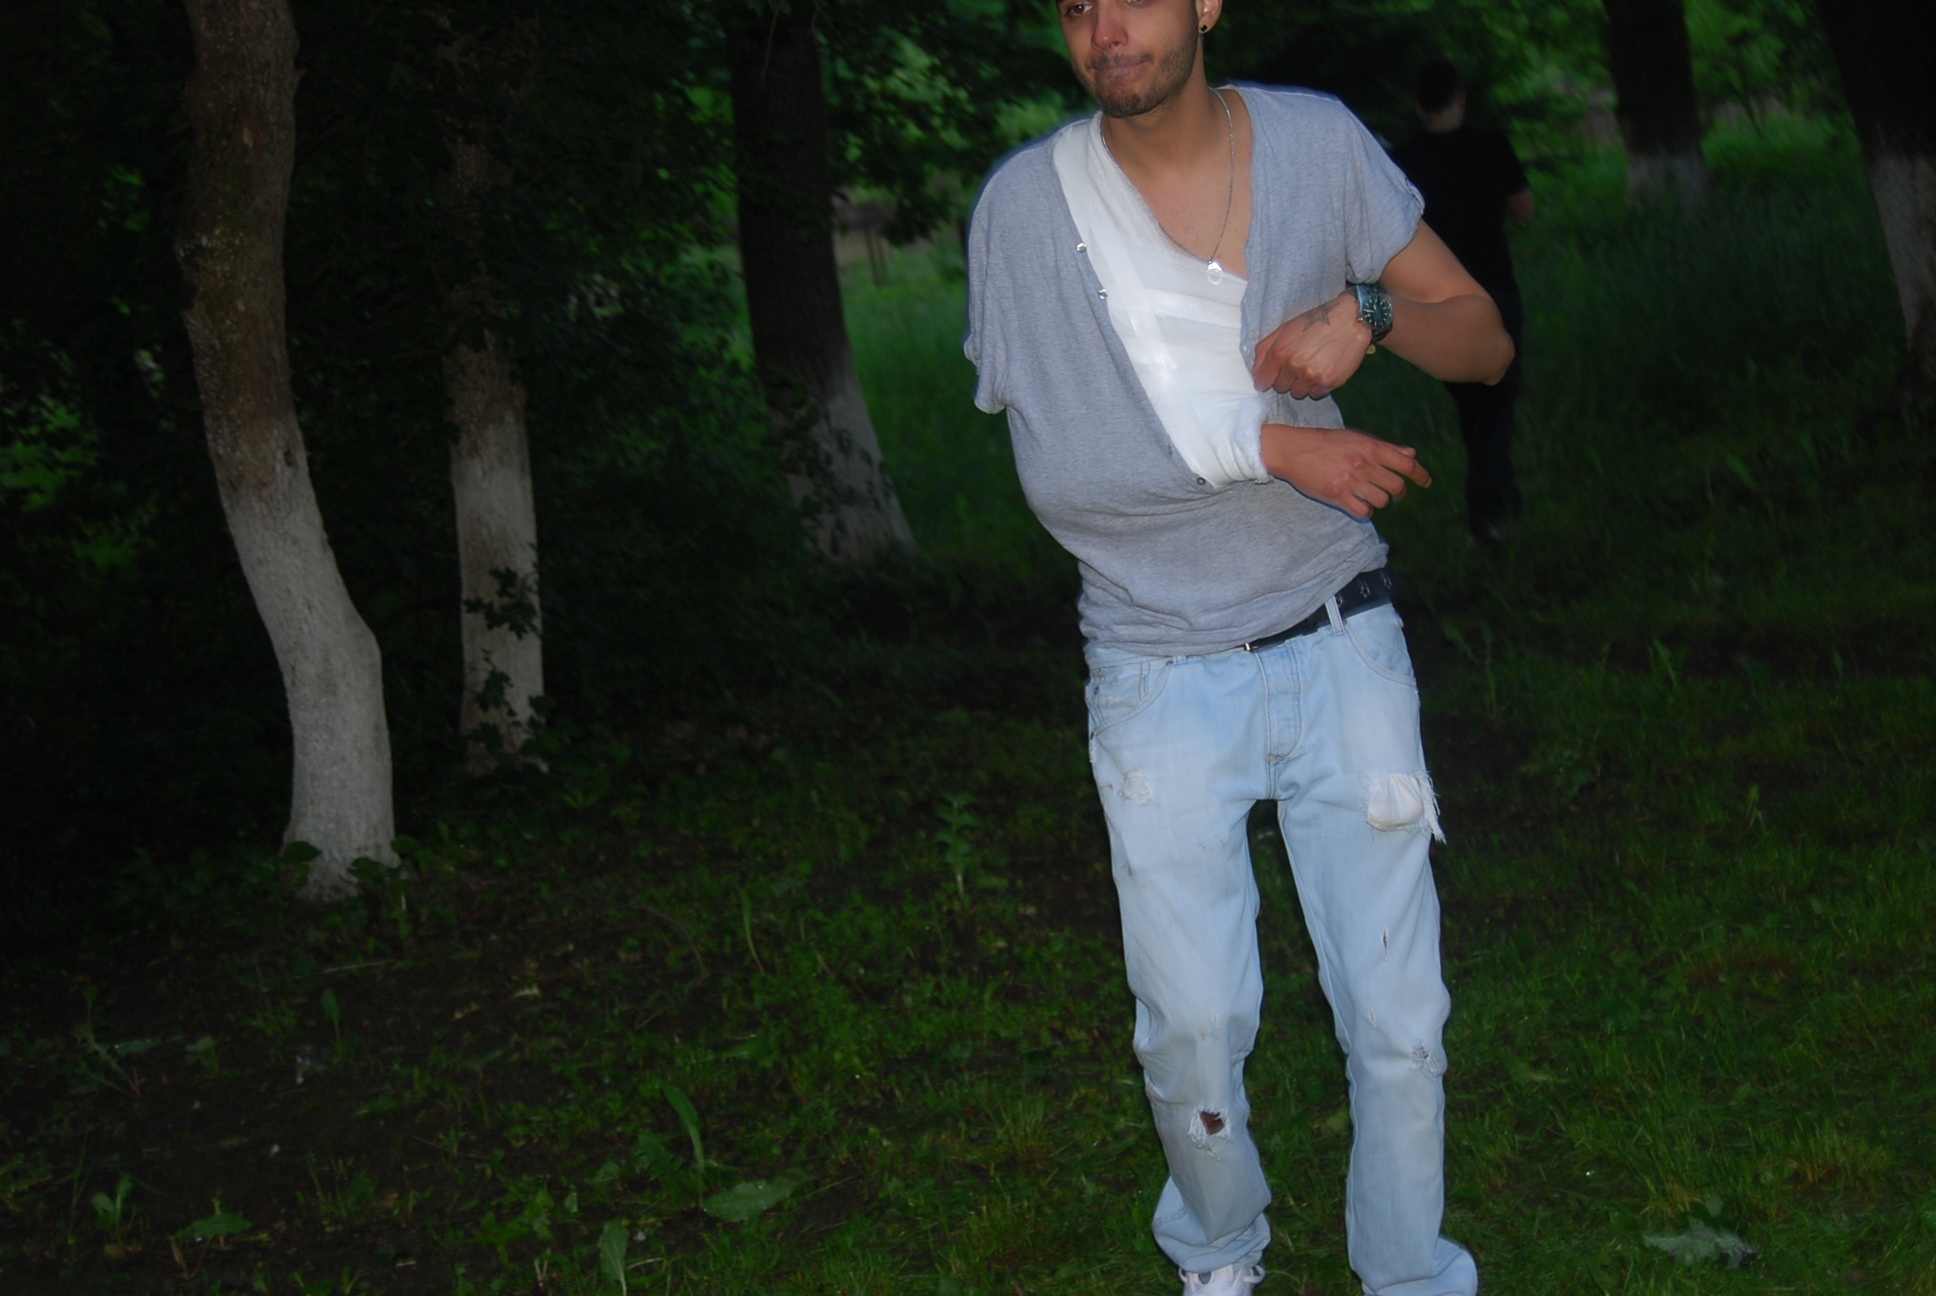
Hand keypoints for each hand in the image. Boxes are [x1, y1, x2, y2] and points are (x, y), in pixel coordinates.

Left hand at [1250, 291, 1371, 399]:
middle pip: (1280, 388)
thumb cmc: (1315, 322)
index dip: (1267, 380)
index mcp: (1279, 352)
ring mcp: (1310, 376)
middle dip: (1287, 379)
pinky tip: (1323, 371)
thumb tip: (1256, 372)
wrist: (1349, 320)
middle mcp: (1293, 366)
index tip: (1273, 377)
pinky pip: (1315, 394)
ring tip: (1312, 367)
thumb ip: (1265, 349)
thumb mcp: (1284, 329)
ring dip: (1302, 384)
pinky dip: (1317, 386)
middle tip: (1299, 365)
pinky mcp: (1327, 383)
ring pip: (1297, 393)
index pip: (1262, 382)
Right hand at [1259, 424, 1429, 518]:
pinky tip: (1359, 505)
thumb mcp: (1357, 439)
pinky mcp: (1337, 495)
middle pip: (1397, 486)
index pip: (1406, 464)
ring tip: (1370, 496)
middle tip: (1394, 494)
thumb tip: (1411, 454)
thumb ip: (1385, 448)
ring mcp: (1351, 480)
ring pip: (1382, 501)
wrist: (1293, 450)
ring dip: (1380, 502)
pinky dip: (1365, 511)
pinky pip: (1363, 511)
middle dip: (1399, 493)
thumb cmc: (1326, 443)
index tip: (1426, 482)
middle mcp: (1363, 464)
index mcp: (1370, 447)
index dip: (1420, 475)